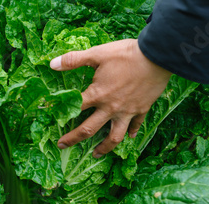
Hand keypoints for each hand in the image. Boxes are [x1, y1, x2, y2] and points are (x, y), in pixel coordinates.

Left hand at [50, 39, 171, 157]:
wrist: (156, 57)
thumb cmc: (125, 55)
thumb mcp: (97, 54)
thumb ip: (74, 60)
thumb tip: (52, 64)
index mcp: (98, 94)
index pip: (75, 109)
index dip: (61, 114)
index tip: (53, 119)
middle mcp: (111, 108)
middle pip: (89, 129)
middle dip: (74, 139)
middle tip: (62, 146)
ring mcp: (127, 111)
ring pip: (114, 137)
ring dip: (104, 148)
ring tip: (96, 154)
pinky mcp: (142, 109)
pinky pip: (135, 125)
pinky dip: (131, 132)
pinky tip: (129, 136)